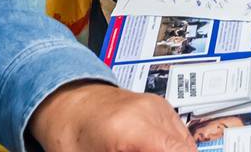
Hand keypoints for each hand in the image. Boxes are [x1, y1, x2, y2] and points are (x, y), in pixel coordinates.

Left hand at [28, 82, 194, 151]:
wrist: (65, 102)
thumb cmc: (71, 135)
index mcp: (131, 128)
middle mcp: (149, 112)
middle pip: (184, 148)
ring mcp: (157, 106)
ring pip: (185, 143)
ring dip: (172, 151)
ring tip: (141, 151)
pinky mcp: (160, 105)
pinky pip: (179, 134)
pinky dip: (171, 147)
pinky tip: (150, 150)